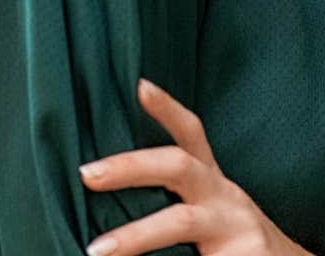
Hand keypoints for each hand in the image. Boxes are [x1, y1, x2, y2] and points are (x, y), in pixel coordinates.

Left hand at [77, 77, 313, 255]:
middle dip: (130, 167)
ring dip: (135, 236)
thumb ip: (178, 198)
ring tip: (95, 250)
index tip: (140, 86)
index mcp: (212, 184)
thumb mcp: (212, 211)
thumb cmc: (237, 243)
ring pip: (182, 222)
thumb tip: (108, 189)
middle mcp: (225, 198)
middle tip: (87, 174)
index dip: (167, 109)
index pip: (192, 135)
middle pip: (179, 166)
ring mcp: (237, 228)